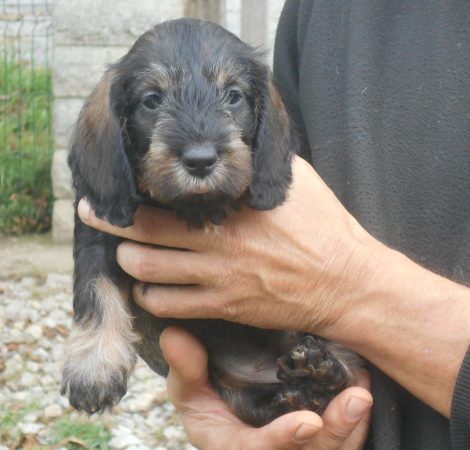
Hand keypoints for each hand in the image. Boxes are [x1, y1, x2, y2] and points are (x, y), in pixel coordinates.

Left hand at [77, 156, 376, 335]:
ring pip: (147, 274)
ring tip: (125, 254)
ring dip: (128, 263)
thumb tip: (235, 145)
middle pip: (143, 236)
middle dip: (110, 226)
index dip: (131, 195)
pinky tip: (152, 288)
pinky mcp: (225, 308)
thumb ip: (259, 163)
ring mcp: (219, 280)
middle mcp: (219, 243)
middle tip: (95, 218)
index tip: (114, 188)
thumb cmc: (325, 227)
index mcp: (234, 207)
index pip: (167, 197)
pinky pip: (169, 308)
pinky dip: (150, 297)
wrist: (347, 282)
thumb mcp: (296, 181)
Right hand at [160, 326, 371, 449]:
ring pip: (333, 447)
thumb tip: (174, 334)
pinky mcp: (313, 433)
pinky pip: (343, 435)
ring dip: (352, 422)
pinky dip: (356, 415)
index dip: (283, 440)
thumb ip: (185, 366)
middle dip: (336, 432)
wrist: (223, 403)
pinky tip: (360, 381)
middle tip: (356, 399)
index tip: (308, 422)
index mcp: (235, 445)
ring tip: (363, 388)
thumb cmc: (204, 397)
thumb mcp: (188, 386)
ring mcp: (295, 443)